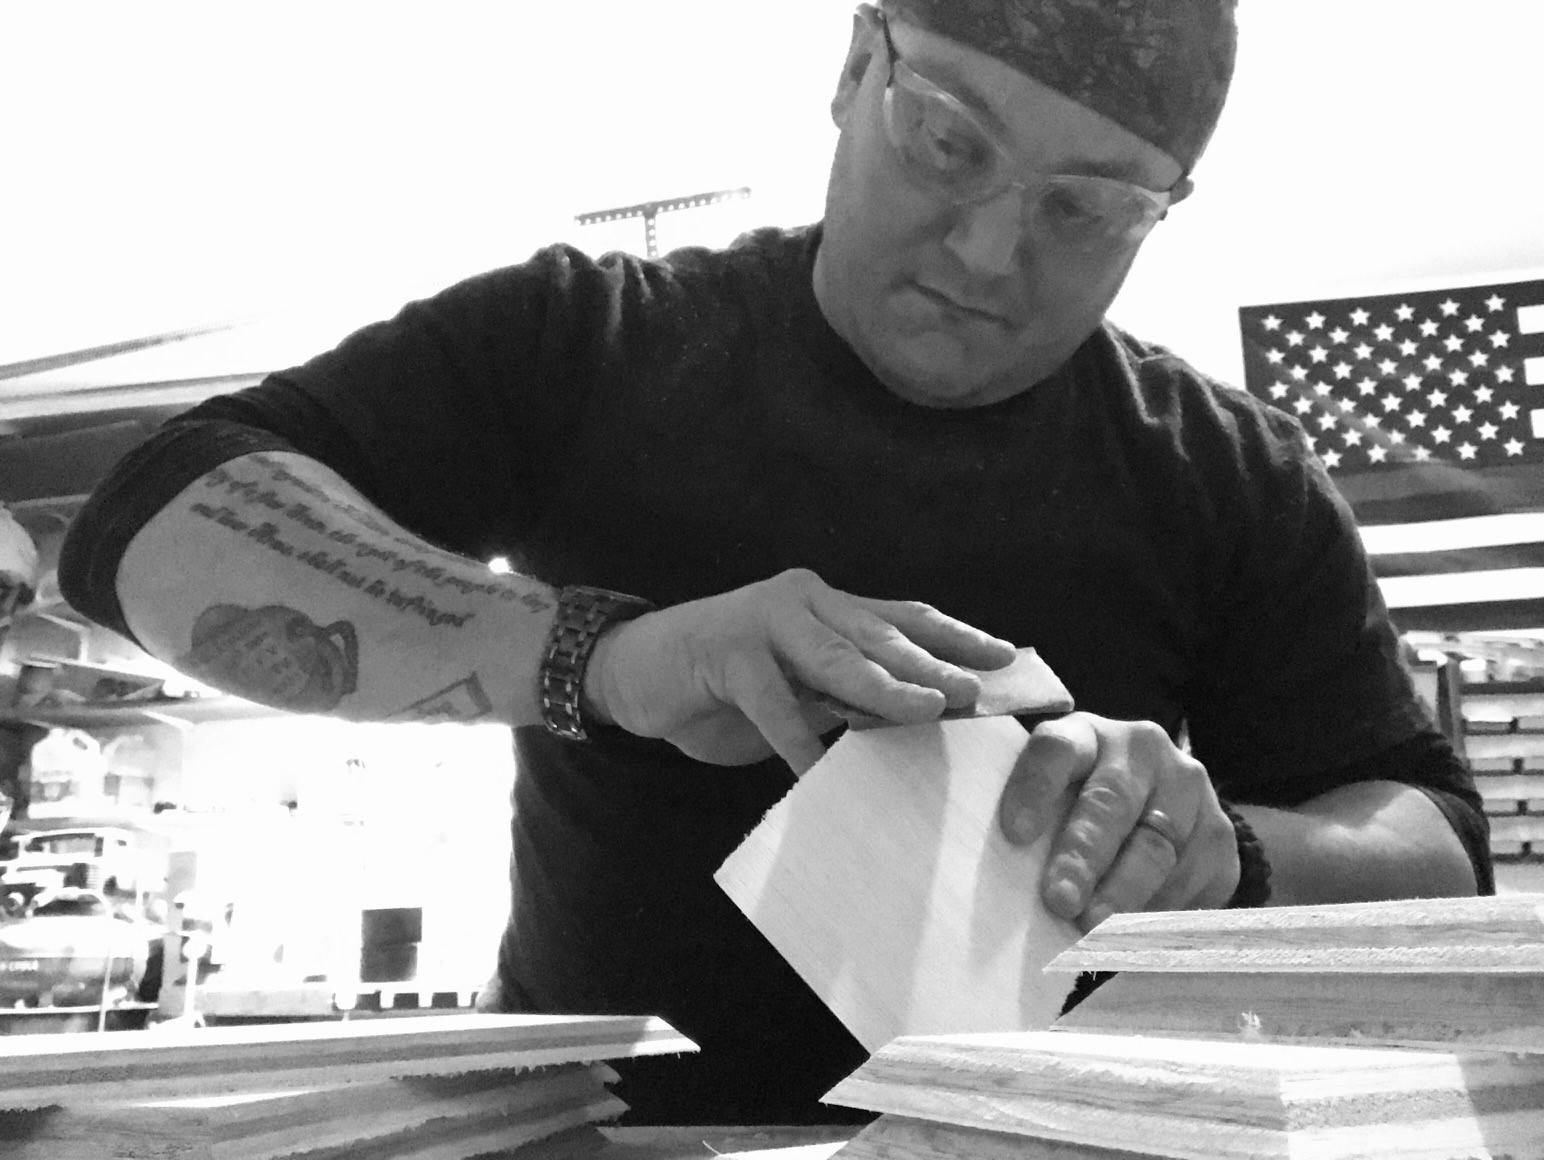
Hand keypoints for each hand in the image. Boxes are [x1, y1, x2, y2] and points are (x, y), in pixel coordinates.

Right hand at [585, 568, 1016, 773]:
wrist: (635, 667)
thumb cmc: (723, 684)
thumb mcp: (796, 690)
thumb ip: (844, 696)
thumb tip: (915, 720)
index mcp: (828, 606)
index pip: (905, 617)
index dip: (957, 637)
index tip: (1008, 658)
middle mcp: (804, 602)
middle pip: (882, 634)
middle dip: (934, 664)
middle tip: (977, 693)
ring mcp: (764, 622)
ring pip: (837, 656)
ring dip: (885, 686)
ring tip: (926, 711)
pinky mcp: (725, 654)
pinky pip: (772, 704)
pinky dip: (799, 741)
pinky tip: (821, 774)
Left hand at [997, 713, 1237, 931]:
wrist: (1162, 799)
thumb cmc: (1081, 802)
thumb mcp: (1054, 796)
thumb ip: (1034, 824)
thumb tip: (1008, 886)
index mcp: (1086, 735)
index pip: (1056, 749)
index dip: (1035, 788)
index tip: (1014, 834)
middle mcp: (1142, 750)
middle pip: (1112, 803)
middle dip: (1084, 857)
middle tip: (1062, 902)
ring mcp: (1189, 788)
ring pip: (1158, 848)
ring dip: (1124, 895)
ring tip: (1094, 932)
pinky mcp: (1221, 833)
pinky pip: (1195, 878)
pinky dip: (1161, 911)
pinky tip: (1135, 935)